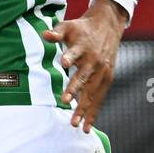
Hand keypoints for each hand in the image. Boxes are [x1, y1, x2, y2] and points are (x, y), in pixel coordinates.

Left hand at [42, 0, 127, 131]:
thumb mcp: (68, 26)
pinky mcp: (108, 78)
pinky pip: (100, 98)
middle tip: (64, 102)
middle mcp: (95, 61)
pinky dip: (94, 112)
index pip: (75, 54)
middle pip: (84, 78)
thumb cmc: (82, 28)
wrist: (108, 25)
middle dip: (75, 91)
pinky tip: (87, 127)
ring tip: (75, 125)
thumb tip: (45, 35)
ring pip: (92, 92)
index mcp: (84, 47)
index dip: (70, 58)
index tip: (64, 64)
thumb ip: (56, 32)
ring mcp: (103, 71)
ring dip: (84, 108)